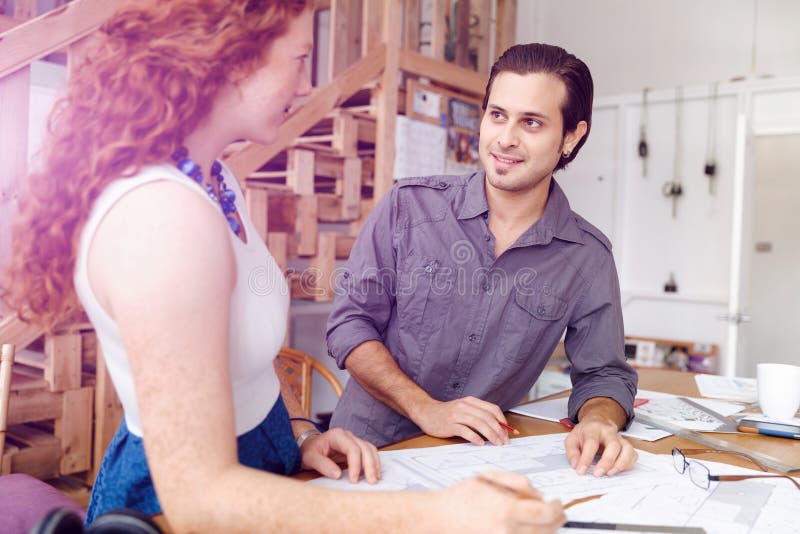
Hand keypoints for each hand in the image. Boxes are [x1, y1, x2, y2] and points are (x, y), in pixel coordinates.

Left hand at [300, 428, 380, 483]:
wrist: (309, 445)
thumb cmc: (309, 450)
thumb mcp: (310, 458)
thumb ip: (322, 465)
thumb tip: (338, 475)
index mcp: (337, 435)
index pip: (352, 448)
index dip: (356, 465)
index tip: (354, 481)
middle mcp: (348, 436)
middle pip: (364, 448)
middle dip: (370, 465)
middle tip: (372, 482)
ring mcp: (354, 440)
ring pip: (370, 449)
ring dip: (374, 464)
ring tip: (376, 478)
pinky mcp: (356, 447)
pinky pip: (369, 452)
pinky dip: (373, 462)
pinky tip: (374, 473)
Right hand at [414, 396, 510, 445]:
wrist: (426, 412)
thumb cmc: (447, 413)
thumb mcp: (464, 409)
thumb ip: (479, 415)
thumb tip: (498, 428)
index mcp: (471, 401)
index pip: (492, 409)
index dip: (503, 421)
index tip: (508, 432)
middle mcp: (465, 406)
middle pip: (487, 417)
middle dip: (499, 430)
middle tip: (504, 442)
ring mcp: (457, 415)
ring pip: (478, 423)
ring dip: (490, 435)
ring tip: (496, 444)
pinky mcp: (449, 424)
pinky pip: (465, 430)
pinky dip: (474, 437)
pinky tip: (480, 443)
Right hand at [439, 471, 564, 532]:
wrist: (440, 519)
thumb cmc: (462, 496)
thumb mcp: (490, 477)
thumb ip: (519, 482)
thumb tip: (540, 495)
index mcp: (507, 510)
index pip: (546, 514)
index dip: (558, 508)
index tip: (558, 502)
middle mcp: (508, 531)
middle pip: (547, 531)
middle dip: (556, 520)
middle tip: (556, 511)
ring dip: (545, 529)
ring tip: (539, 518)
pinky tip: (526, 526)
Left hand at [564, 415, 637, 476]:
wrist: (597, 421)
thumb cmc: (585, 432)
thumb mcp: (572, 439)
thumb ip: (572, 452)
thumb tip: (576, 465)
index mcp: (593, 429)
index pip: (591, 443)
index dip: (586, 458)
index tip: (581, 470)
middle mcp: (609, 432)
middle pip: (613, 445)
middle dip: (607, 461)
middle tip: (598, 474)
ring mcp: (620, 438)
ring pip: (627, 449)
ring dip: (621, 464)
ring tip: (610, 474)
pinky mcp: (626, 445)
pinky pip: (633, 454)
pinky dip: (628, 464)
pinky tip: (618, 470)